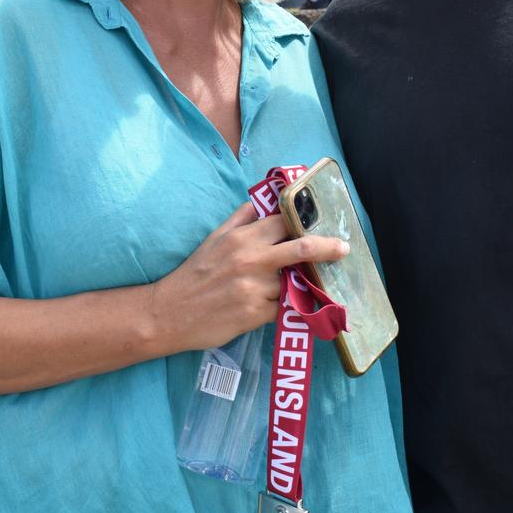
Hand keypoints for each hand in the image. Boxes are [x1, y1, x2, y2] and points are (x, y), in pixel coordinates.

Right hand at [147, 203, 348, 352]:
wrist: (169, 312)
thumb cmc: (195, 272)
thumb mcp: (215, 237)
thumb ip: (242, 217)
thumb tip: (265, 198)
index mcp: (242, 237)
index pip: (283, 221)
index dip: (304, 219)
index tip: (321, 220)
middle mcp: (251, 260)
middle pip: (300, 248)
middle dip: (326, 248)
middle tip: (343, 248)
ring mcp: (255, 288)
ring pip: (292, 283)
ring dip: (297, 284)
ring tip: (294, 285)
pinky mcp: (256, 315)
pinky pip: (282, 308)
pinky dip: (284, 306)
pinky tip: (276, 306)